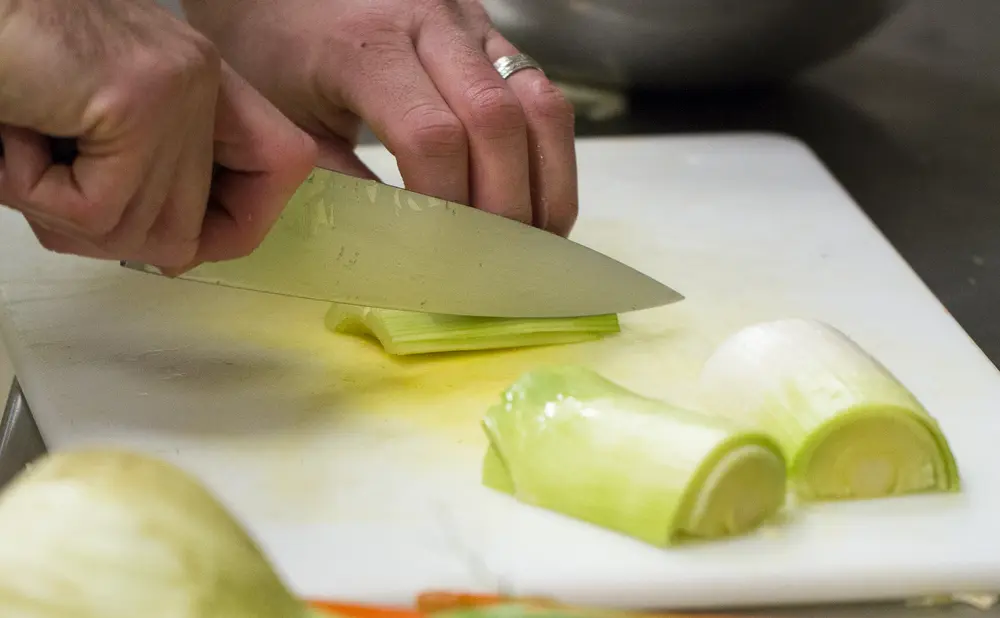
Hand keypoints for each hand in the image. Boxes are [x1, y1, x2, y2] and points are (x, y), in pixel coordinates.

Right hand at [0, 0, 316, 268]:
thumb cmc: (12, 63)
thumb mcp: (94, 128)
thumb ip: (143, 179)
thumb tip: (179, 256)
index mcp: (199, 78)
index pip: (281, 167)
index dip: (235, 227)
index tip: (178, 248)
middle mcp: (200, 77)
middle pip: (187, 231)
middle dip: (108, 235)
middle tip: (51, 190)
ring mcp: (174, 89)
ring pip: (137, 230)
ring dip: (58, 211)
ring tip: (25, 146)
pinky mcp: (136, 106)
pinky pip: (93, 210)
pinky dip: (34, 191)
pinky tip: (16, 135)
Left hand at [182, 0, 578, 235]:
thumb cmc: (274, 47)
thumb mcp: (287, 117)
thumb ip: (334, 180)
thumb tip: (391, 249)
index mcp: (365, 46)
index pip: (432, 135)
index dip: (450, 202)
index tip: (446, 252)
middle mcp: (430, 22)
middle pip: (498, 119)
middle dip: (507, 202)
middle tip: (500, 260)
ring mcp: (470, 24)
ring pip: (540, 102)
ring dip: (547, 180)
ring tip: (537, 237)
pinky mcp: (492, 33)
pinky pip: (542, 93)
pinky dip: (548, 152)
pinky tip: (535, 196)